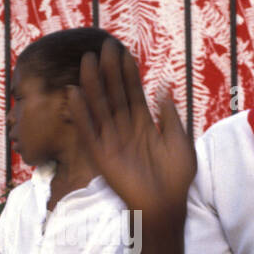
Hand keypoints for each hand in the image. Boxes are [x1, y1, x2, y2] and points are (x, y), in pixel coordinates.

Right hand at [66, 39, 195, 220]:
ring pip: (100, 107)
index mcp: (144, 125)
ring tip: (87, 62)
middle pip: (115, 95)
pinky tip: (73, 94)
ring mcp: (112, 142)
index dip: (129, 73)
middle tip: (103, 47)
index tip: (123, 52)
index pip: (134, 93)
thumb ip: (170, 116)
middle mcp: (125, 130)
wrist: (166, 206)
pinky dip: (81, 114)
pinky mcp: (101, 156)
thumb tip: (164, 89)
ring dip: (92, 85)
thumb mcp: (180, 142)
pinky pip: (88, 132)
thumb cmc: (176, 178)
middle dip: (109, 71)